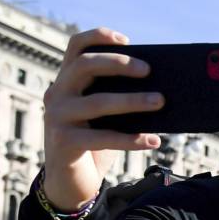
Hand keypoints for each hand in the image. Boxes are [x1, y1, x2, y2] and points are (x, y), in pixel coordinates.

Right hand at [39, 27, 163, 209]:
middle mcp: (57, 94)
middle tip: (149, 70)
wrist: (71, 182)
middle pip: (85, 65)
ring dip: (133, 101)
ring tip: (161, 101)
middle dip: (119, 64)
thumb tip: (161, 89)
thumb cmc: (95, 143)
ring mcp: (57, 117)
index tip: (126, 40)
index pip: (75, 46)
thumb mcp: (106, 116)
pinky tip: (153, 140)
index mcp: (66, 80)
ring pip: (97, 102)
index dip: (98, 36)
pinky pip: (102, 137)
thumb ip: (119, 98)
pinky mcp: (63, 142)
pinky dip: (131, 138)